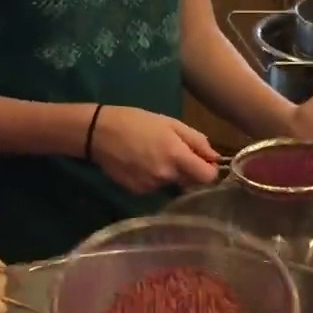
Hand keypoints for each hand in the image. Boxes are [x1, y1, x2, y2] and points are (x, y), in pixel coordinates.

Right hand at [91, 105, 220, 192]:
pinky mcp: (138, 192)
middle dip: (189, 170)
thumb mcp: (170, 123)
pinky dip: (154, 178)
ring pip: (172, 184)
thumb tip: (214, 156)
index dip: (209, 169)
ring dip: (170, 173)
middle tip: (175, 153)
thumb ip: (196, 140)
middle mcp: (166, 176)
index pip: (208, 177)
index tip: (203, 160)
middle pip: (191, 182)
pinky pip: (156, 187)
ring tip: (154, 155)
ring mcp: (151, 186)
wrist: (99, 132)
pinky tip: (141, 164)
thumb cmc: (136, 121)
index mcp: (177, 156)